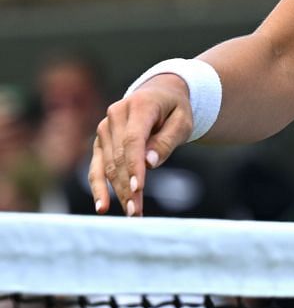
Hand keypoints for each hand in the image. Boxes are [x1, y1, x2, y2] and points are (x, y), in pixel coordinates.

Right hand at [89, 75, 194, 216]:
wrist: (159, 94)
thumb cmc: (175, 109)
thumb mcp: (183, 121)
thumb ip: (167, 140)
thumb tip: (149, 164)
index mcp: (138, 105)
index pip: (133, 140)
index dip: (134, 166)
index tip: (138, 189)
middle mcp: (115, 116)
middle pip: (119, 157)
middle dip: (127, 186)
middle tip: (138, 212)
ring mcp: (104, 129)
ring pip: (108, 165)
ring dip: (117, 191)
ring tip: (131, 212)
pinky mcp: (100, 142)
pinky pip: (96, 167)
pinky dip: (98, 187)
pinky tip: (102, 207)